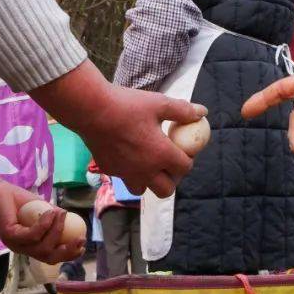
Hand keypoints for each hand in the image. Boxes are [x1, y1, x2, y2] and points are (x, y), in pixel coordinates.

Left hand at [0, 154, 80, 263]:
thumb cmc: (16, 200)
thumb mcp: (40, 210)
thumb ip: (53, 218)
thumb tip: (72, 222)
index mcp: (31, 245)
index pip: (52, 257)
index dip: (69, 255)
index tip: (82, 245)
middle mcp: (23, 249)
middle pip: (49, 258)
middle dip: (67, 251)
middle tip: (79, 239)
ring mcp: (15, 244)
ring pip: (42, 247)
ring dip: (56, 231)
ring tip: (62, 214)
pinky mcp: (10, 236)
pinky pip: (32, 234)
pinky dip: (44, 224)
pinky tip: (50, 212)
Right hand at [83, 85, 208, 197]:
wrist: (91, 109)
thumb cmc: (127, 105)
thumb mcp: (159, 103)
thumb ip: (183, 110)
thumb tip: (202, 112)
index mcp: (161, 154)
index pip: (185, 168)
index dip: (188, 160)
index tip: (183, 150)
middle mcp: (145, 169)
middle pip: (166, 190)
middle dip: (172, 179)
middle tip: (168, 164)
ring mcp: (125, 173)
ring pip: (143, 189)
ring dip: (149, 181)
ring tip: (148, 163)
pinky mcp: (109, 170)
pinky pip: (124, 178)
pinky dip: (129, 172)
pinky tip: (127, 154)